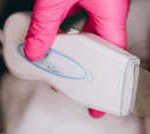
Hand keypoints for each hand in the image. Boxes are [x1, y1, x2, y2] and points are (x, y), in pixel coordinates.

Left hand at [24, 0, 130, 117]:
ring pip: (88, 33)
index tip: (98, 107)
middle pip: (99, 50)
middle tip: (68, 83)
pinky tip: (50, 29)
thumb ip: (43, 25)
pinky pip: (80, 17)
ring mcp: (101, 2)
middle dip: (81, 68)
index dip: (106, 88)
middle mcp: (111, 11)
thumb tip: (34, 51)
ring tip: (51, 57)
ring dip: (70, 47)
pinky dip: (66, 26)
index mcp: (113, 16)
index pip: (115, 61)